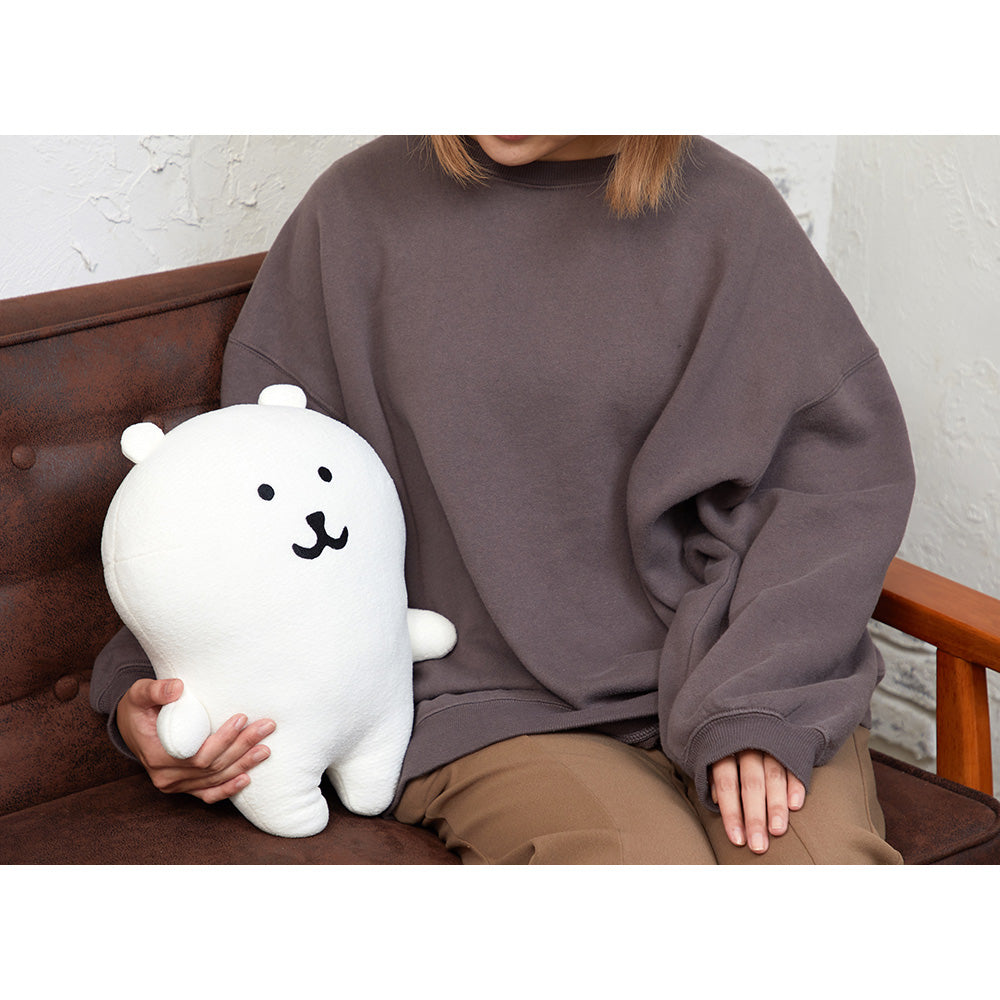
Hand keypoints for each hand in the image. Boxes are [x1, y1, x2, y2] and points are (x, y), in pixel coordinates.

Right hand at [116, 678, 274, 803]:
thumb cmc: (138, 708)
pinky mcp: (184, 786)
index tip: (242, 718)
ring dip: (242, 765)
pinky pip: (207, 794)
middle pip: (212, 767)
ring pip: (214, 780)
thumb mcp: (140, 694)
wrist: (130, 727)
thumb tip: (178, 688)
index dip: (222, 740)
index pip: (198, 755)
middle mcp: (166, 777)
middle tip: (266, 727)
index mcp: (157, 756)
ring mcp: (175, 785)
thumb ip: (156, 690)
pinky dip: (227, 789)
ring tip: (265, 748)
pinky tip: (247, 778)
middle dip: (242, 747)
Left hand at [710, 750, 805, 853]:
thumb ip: (715, 778)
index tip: (737, 840)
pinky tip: (795, 806)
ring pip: (774, 776)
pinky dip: (795, 785)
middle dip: (755, 817)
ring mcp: (770, 745)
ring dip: (776, 805)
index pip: (727, 784)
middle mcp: (748, 746)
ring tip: (777, 831)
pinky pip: (794, 767)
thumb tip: (716, 801)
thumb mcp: (714, 756)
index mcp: (725, 749)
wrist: (747, 717)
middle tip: (758, 846)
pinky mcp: (790, 746)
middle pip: (751, 784)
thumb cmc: (727, 746)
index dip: (731, 813)